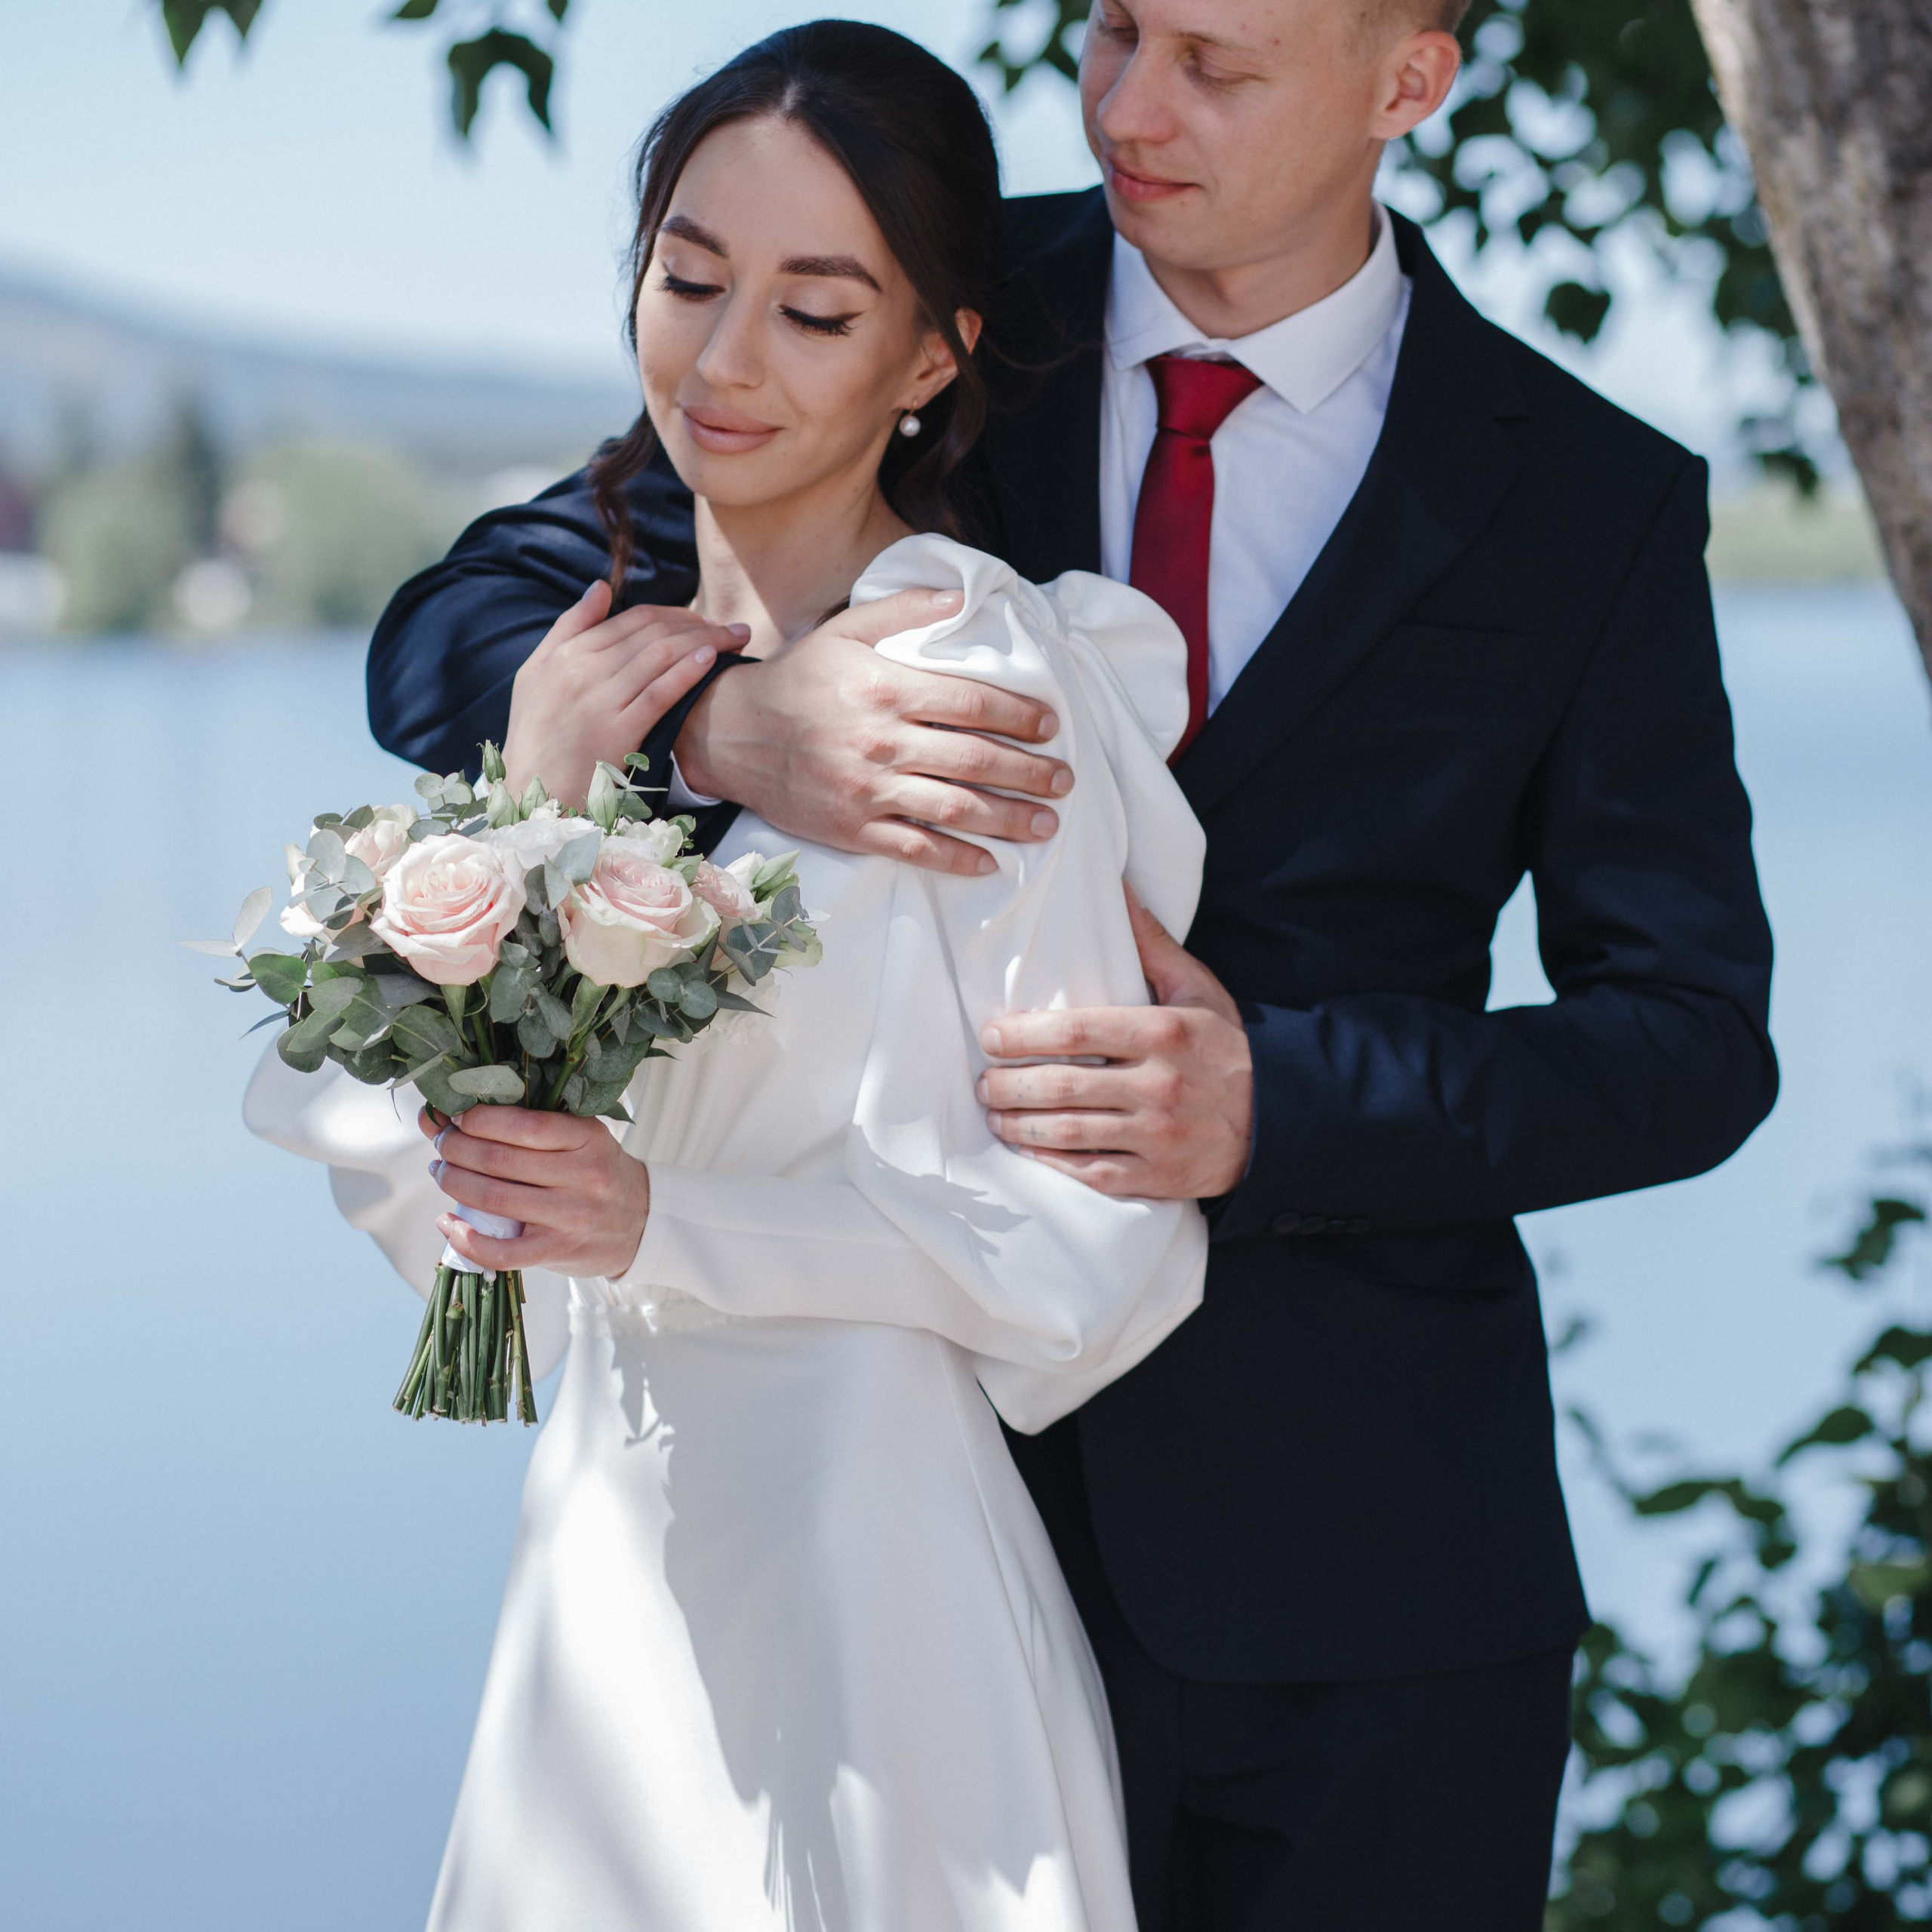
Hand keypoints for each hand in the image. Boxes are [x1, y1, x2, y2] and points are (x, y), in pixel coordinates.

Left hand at [422, 1104, 651, 1277]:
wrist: (641, 1222)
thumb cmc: (599, 1173)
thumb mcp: (583, 1138)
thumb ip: (532, 1126)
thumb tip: (455, 1114)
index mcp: (588, 1138)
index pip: (523, 1124)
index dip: (479, 1118)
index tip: (456, 1116)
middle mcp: (582, 1176)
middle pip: (500, 1159)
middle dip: (456, 1147)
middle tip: (442, 1142)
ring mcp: (570, 1217)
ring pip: (494, 1198)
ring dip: (453, 1182)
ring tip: (441, 1171)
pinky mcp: (558, 1251)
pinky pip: (502, 1251)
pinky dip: (466, 1239)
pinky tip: (448, 1223)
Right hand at [501, 579, 747, 807]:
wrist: (531, 787)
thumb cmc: (536, 730)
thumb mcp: (537, 671)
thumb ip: (570, 626)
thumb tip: (601, 587)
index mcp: (568, 653)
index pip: (633, 619)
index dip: (675, 614)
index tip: (702, 619)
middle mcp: (584, 671)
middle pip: (653, 634)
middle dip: (699, 624)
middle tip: (733, 627)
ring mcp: (601, 702)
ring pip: (661, 657)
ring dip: (706, 641)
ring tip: (736, 639)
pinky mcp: (618, 734)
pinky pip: (659, 694)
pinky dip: (687, 672)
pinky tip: (712, 660)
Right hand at [675, 587, 1074, 875]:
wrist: (732, 734)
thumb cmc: (797, 678)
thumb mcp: (845, 630)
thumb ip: (904, 610)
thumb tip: (961, 596)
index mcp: (887, 688)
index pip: (973, 704)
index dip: (1020, 716)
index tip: (1051, 726)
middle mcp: (882, 741)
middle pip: (975, 760)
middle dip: (1029, 772)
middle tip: (1065, 780)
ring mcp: (868, 789)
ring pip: (954, 808)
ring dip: (1008, 819)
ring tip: (1046, 824)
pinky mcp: (852, 827)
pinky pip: (915, 847)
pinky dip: (956, 858)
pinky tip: (989, 861)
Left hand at [977, 886, 1253, 1198]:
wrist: (1280, 1118)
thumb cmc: (1227, 1046)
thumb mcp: (1197, 988)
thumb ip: (1150, 942)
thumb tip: (1116, 887)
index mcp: (1165, 1033)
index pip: (1077, 1032)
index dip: (1024, 1036)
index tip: (991, 1038)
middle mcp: (1160, 1086)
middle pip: (1063, 1086)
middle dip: (1010, 1086)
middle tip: (984, 1083)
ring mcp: (1158, 1136)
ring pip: (1070, 1133)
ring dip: (1020, 1125)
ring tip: (996, 1114)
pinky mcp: (1158, 1177)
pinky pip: (1091, 1172)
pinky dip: (1052, 1162)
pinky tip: (1029, 1148)